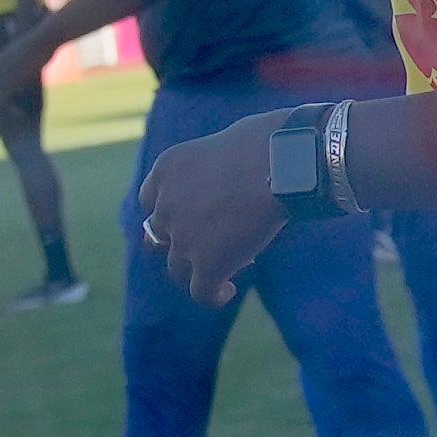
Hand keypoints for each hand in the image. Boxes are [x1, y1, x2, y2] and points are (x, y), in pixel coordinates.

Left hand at [144, 110, 290, 304]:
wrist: (284, 160)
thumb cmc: (271, 142)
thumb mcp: (227, 143)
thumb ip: (215, 168)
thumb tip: (236, 184)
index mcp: (167, 168)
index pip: (152, 200)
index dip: (173, 212)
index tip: (196, 217)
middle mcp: (165, 204)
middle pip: (161, 236)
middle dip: (182, 241)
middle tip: (212, 243)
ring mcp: (183, 237)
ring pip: (177, 268)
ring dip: (198, 268)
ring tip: (226, 268)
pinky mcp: (208, 264)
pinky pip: (201, 291)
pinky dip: (212, 294)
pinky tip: (227, 290)